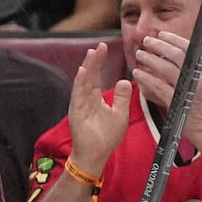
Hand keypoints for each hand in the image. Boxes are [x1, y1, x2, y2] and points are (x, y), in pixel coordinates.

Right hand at [65, 42, 131, 176]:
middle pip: (90, 76)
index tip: (104, 47)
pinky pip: (78, 95)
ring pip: (84, 82)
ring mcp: (80, 105)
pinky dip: (80, 83)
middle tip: (99, 45)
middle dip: (94, 60)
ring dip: (87, 67)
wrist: (96, 155)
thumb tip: (124, 80)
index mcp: (95, 99)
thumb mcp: (120, 113)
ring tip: (92, 53)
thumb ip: (122, 97)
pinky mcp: (77, 112)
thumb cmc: (107, 137)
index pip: (97, 77)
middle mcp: (86, 100)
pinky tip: (83, 71)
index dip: (100, 62)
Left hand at [131, 30, 201, 163]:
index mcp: (200, 69)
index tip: (160, 34)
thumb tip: (159, 58)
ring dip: (151, 60)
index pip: (187, 48)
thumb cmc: (194, 104)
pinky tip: (137, 74)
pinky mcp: (178, 101)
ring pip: (167, 68)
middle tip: (146, 41)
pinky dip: (147, 79)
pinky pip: (160, 87)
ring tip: (139, 55)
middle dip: (160, 46)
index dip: (173, 39)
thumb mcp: (189, 83)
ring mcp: (188, 88)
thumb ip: (177, 71)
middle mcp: (197, 76)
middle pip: (177, 55)